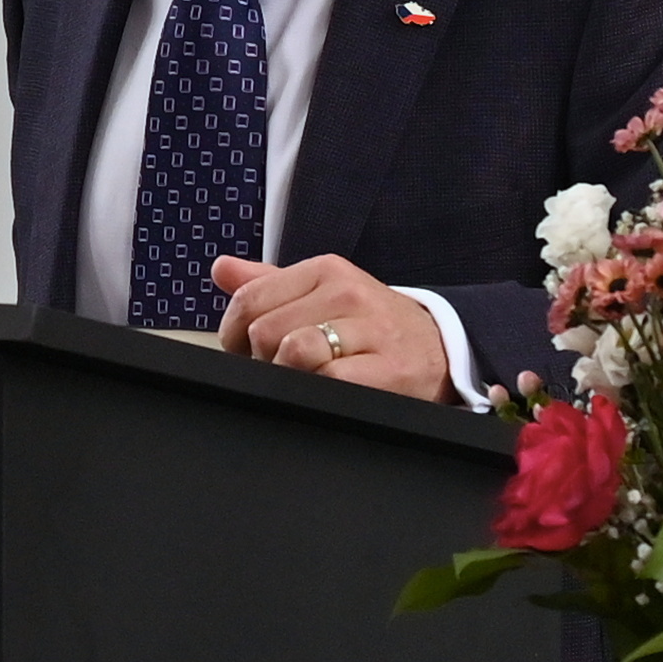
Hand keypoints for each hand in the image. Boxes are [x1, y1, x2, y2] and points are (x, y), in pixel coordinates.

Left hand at [213, 254, 446, 399]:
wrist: (440, 348)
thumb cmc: (372, 325)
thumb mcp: (323, 294)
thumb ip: (269, 284)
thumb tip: (222, 269)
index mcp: (325, 270)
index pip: (249, 299)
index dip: (235, 335)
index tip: (249, 351)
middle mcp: (348, 292)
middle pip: (266, 331)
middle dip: (264, 361)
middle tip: (285, 370)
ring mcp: (370, 329)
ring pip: (295, 352)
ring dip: (289, 378)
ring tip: (306, 381)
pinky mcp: (388, 368)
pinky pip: (330, 381)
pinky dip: (318, 393)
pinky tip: (329, 392)